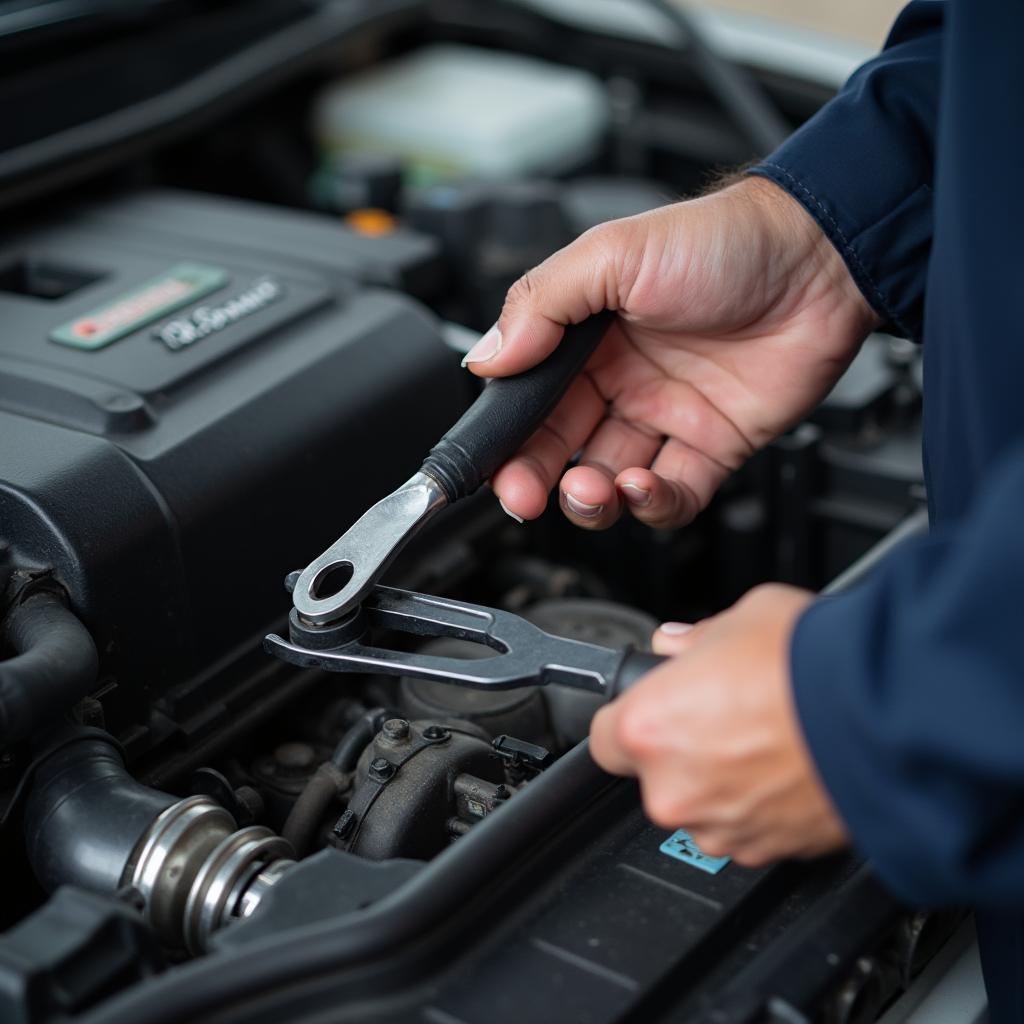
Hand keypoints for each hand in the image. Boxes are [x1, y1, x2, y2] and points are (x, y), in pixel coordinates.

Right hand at [465, 177, 878, 527]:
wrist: (820, 258)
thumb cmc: (723, 241)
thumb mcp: (612, 254)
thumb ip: (541, 305)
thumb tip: (485, 357)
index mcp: (587, 336)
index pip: (529, 400)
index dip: (506, 438)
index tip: (490, 465)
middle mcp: (622, 379)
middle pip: (560, 448)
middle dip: (534, 479)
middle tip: (525, 494)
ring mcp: (667, 415)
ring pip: (610, 480)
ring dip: (591, 498)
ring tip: (592, 487)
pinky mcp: (714, 445)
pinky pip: (674, 495)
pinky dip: (652, 504)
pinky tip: (643, 486)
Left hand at [590, 585, 847, 865]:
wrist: (886, 718)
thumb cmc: (811, 664)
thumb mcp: (742, 618)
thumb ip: (695, 640)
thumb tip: (679, 644)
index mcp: (648, 728)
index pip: (605, 737)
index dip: (631, 719)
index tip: (651, 710)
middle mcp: (674, 788)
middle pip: (657, 773)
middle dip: (684, 747)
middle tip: (726, 714)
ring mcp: (720, 827)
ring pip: (703, 804)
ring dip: (723, 780)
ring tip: (767, 738)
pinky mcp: (767, 851)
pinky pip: (747, 827)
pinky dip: (761, 805)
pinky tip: (789, 766)